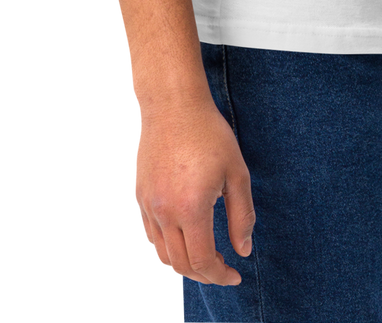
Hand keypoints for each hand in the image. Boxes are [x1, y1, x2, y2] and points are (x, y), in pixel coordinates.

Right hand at [132, 96, 255, 285]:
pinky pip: (149, 235)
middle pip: (181, 264)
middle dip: (205, 274)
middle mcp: (164, 212)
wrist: (172, 104)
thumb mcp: (237, 172)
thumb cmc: (210, 134)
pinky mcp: (137, 196)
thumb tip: (243, 251)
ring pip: (162, 255)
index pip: (202, 262)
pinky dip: (166, 247)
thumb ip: (242, 216)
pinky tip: (184, 236)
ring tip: (205, 254)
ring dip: (184, 264)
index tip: (235, 275)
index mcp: (191, 208)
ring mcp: (147, 205)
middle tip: (223, 267)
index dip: (220, 276)